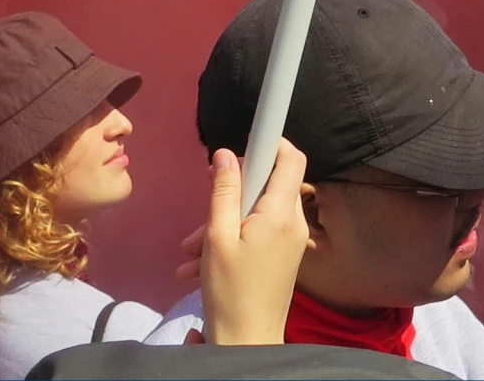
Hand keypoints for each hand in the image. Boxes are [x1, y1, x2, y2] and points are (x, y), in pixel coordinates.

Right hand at [198, 141, 310, 347]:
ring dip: (224, 220)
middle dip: (233, 190)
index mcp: (280, 213)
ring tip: (190, 248)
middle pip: (269, 184)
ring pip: (258, 210)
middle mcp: (293, 223)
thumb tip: (225, 154)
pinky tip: (198, 262)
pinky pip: (258, 231)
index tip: (244, 142)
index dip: (271, 142)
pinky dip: (232, 238)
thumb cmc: (230, 291)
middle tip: (203, 209)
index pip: (291, 158)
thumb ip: (223, 191)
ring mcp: (290, 241)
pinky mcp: (283, 256)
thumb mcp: (217, 237)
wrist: (247, 341)